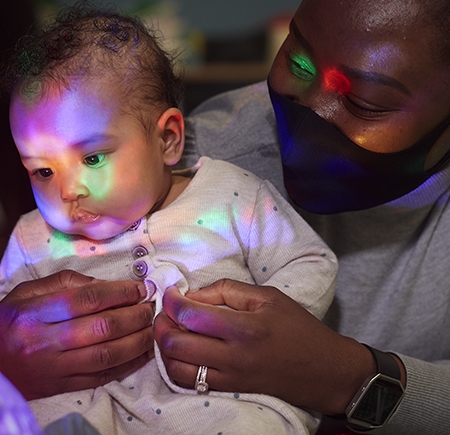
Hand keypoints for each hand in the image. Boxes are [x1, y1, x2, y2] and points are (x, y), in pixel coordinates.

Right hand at [0, 270, 154, 399]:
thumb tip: (108, 285)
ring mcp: (54, 368)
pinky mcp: (62, 387)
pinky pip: (102, 377)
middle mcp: (44, 342)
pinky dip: (128, 365)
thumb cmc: (10, 321)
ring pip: (107, 355)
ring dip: (138, 340)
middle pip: (103, 328)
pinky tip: (142, 351)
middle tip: (150, 306)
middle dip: (135, 315)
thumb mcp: (28, 292)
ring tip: (151, 327)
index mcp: (35, 313)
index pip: (87, 299)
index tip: (141, 288)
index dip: (120, 292)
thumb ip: (67, 283)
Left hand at [154, 279, 375, 414]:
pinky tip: (182, 350)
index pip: (192, 314)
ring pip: (176, 367)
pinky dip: (177, 365)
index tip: (170, 292)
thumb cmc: (298, 328)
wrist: (323, 370)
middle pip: (176, 342)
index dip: (172, 301)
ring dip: (165, 347)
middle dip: (161, 323)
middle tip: (166, 311)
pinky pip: (189, 383)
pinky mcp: (229, 390)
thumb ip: (228, 290)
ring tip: (170, 330)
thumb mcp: (268, 297)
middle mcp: (232, 356)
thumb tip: (194, 295)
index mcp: (244, 327)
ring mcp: (229, 378)